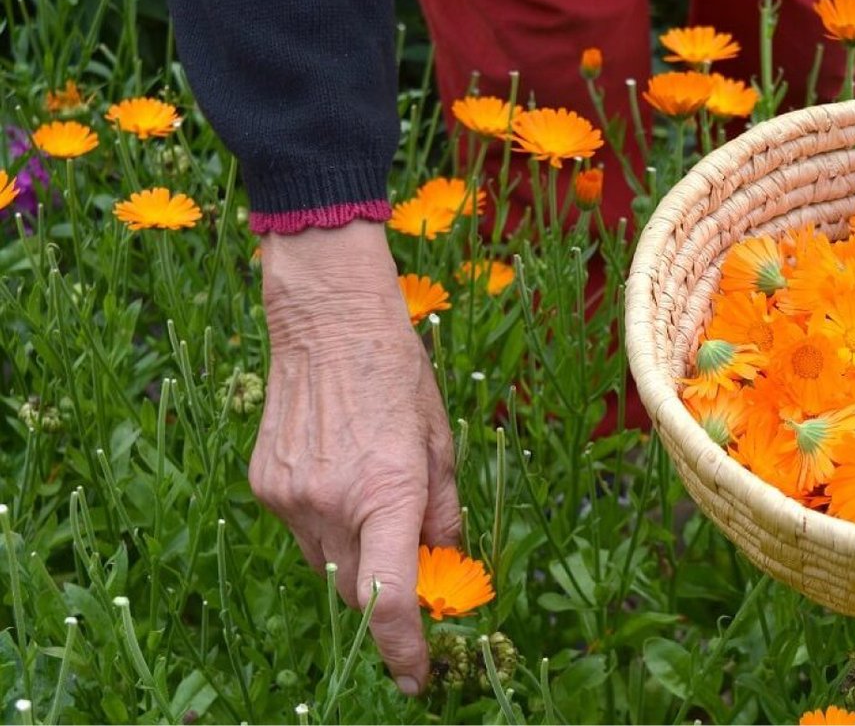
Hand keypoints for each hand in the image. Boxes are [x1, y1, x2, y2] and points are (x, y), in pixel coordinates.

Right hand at [252, 221, 459, 695]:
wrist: (327, 322)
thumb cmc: (397, 375)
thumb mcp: (441, 442)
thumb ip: (444, 512)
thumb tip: (445, 565)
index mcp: (389, 493)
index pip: (392, 598)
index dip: (406, 650)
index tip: (418, 678)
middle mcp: (333, 505)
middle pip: (358, 591)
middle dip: (386, 589)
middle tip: (410, 554)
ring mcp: (291, 498)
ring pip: (327, 565)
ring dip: (355, 552)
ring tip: (369, 491)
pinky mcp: (265, 486)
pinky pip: (300, 531)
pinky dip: (325, 522)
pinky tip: (336, 474)